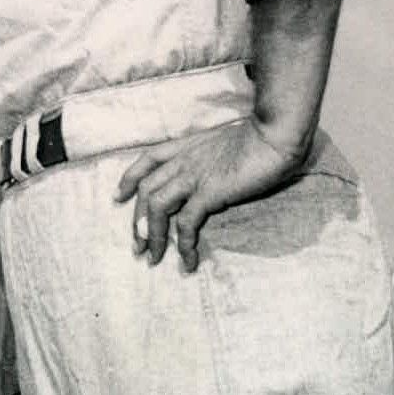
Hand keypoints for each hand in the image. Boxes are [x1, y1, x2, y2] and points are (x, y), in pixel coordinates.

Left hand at [113, 117, 306, 273]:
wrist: (275, 134)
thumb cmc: (260, 138)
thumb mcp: (226, 143)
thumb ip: (212, 157)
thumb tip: (215, 171)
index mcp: (186, 147)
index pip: (147, 160)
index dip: (129, 179)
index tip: (118, 197)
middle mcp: (183, 160)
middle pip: (147, 190)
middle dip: (138, 220)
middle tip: (136, 245)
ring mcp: (193, 175)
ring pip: (157, 207)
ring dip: (152, 235)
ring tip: (153, 258)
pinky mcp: (209, 192)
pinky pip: (186, 222)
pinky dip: (183, 243)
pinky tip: (187, 260)